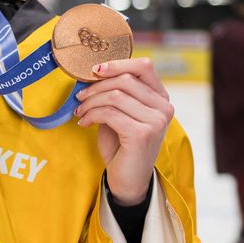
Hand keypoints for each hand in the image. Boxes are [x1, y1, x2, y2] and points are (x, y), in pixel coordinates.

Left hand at [73, 58, 173, 205]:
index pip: (144, 66)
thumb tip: (92, 73)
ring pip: (115, 95)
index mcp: (160, 97)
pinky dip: (91, 115)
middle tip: (79, 98)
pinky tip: (84, 123)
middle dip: (95, 86)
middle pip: (125, 79)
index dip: (117, 63)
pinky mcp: (143, 134)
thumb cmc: (121, 145)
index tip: (93, 70)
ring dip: (90, 102)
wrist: (127, 179)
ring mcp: (156, 121)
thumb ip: (115, 93)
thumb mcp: (119, 113)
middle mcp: (164, 107)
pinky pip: (109, 113)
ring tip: (80, 112)